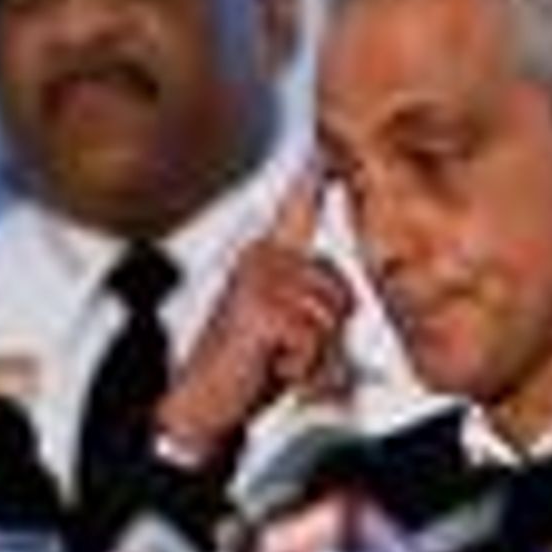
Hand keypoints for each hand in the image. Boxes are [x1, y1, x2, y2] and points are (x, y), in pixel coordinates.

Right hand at [155, 163, 354, 462]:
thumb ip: (314, 300)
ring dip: (315, 352)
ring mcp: (259, 279)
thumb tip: (348, 295)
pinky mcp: (259, 307)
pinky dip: (302, 363)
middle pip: (340, 286)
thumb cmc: (248, 365)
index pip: (296, 209)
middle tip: (288, 349)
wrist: (202, 406)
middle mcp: (262, 258)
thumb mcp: (288, 325)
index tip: (323, 145)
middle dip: (329, 331)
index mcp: (268, 256)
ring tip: (276, 357)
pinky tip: (269, 364)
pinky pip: (314, 336)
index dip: (313, 177)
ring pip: (331, 313)